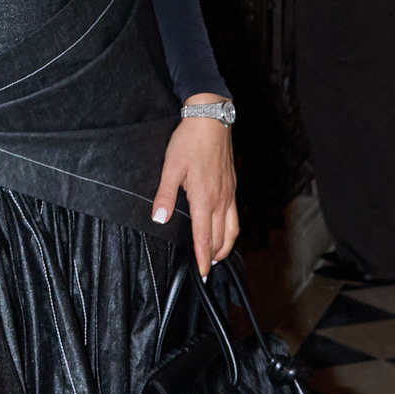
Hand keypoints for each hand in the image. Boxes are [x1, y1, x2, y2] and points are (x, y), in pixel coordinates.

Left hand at [152, 115, 239, 277]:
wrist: (211, 120)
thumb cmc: (189, 142)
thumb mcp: (171, 167)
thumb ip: (165, 195)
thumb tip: (159, 218)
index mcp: (204, 198)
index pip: (204, 237)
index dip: (202, 258)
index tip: (200, 273)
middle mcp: (220, 200)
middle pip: (221, 238)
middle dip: (213, 257)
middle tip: (205, 269)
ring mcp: (229, 193)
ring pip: (232, 229)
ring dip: (225, 246)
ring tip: (216, 256)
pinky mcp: (232, 186)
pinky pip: (235, 215)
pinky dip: (231, 230)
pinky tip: (224, 231)